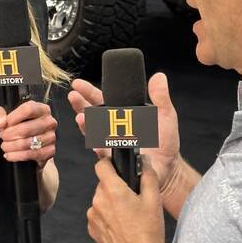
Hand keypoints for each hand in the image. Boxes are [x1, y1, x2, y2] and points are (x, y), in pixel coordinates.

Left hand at [0, 99, 56, 169]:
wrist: (31, 144)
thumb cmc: (20, 126)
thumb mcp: (8, 116)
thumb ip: (0, 114)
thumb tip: (1, 123)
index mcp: (41, 109)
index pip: (28, 109)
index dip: (13, 117)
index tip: (3, 124)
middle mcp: (49, 122)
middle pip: (25, 128)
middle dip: (9, 134)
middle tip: (2, 136)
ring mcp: (51, 137)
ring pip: (27, 143)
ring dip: (11, 146)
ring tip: (4, 146)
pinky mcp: (50, 151)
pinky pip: (31, 154)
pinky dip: (16, 156)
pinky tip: (9, 155)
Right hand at [68, 71, 181, 190]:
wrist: (168, 166)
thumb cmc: (165, 141)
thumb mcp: (165, 115)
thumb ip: (161, 97)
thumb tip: (159, 76)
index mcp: (122, 113)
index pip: (101, 99)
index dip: (89, 91)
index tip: (78, 84)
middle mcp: (112, 127)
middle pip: (91, 113)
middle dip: (80, 104)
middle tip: (73, 95)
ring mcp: (110, 142)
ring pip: (92, 130)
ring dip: (85, 122)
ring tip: (80, 116)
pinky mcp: (113, 157)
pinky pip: (101, 149)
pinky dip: (96, 142)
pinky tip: (94, 137)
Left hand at [87, 158, 167, 242]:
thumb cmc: (147, 234)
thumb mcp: (154, 200)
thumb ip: (148, 176)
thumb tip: (145, 162)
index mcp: (113, 190)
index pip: (101, 165)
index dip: (109, 163)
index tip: (116, 166)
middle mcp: (98, 202)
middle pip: (103, 185)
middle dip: (116, 187)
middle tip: (132, 198)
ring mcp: (93, 217)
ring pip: (101, 201)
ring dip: (112, 203)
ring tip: (129, 217)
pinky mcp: (92, 230)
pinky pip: (99, 216)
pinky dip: (108, 218)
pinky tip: (123, 227)